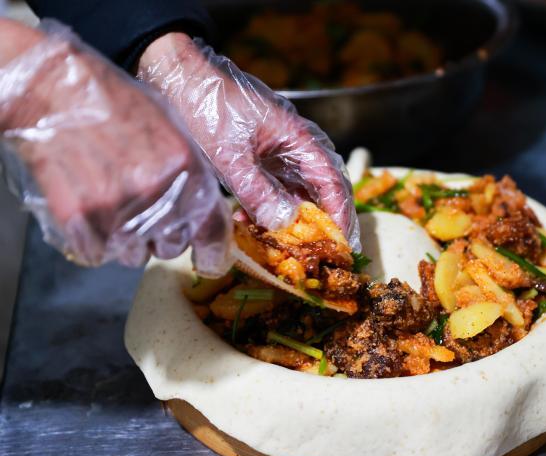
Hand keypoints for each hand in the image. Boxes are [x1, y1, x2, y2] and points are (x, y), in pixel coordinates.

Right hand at [0, 20, 232, 275]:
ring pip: (133, 255)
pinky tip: (88, 207)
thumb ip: (189, 171)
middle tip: (143, 211)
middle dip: (162, 237)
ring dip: (127, 240)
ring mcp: (118, 207)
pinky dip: (93, 240)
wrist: (55, 89)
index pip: (211, 227)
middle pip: (172, 247)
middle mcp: (157, 191)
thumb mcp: (169, 128)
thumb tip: (202, 209)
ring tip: (111, 203)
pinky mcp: (80, 219)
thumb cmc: (115, 102)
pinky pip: (97, 253)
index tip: (209, 263)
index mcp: (186, 167)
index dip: (213, 251)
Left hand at [137, 33, 360, 250]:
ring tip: (285, 250)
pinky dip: (265, 211)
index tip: (341, 245)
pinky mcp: (256, 161)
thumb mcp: (231, 154)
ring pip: (295, 195)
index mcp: (298, 139)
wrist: (175, 79)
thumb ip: (257, 190)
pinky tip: (248, 226)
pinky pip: (270, 192)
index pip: (332, 182)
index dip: (340, 214)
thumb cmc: (208, 107)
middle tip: (322, 257)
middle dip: (320, 225)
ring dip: (290, 222)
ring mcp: (275, 155)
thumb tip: (284, 223)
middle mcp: (293, 148)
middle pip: (320, 192)